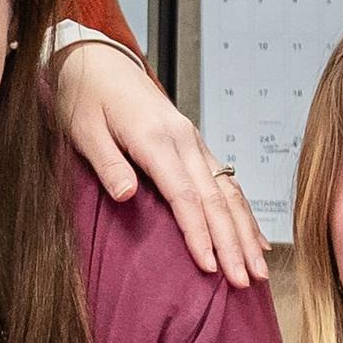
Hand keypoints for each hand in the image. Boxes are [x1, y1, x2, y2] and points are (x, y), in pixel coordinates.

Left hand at [49, 38, 265, 288]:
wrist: (98, 61)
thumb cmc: (85, 97)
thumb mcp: (84, 130)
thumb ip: (107, 163)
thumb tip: (126, 195)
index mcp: (156, 139)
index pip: (185, 196)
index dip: (199, 234)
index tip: (209, 268)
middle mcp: (184, 140)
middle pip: (216, 199)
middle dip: (233, 243)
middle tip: (246, 282)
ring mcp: (194, 142)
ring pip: (229, 192)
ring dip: (245, 233)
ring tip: (259, 270)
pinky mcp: (195, 145)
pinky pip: (226, 182)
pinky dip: (243, 212)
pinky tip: (255, 239)